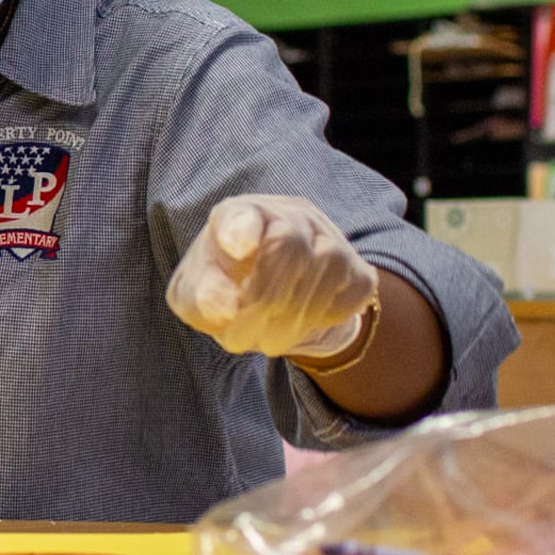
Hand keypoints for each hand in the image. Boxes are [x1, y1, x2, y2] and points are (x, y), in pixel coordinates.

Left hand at [167, 194, 376, 360]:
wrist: (273, 306)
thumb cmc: (226, 290)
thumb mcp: (197, 295)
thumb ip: (201, 296)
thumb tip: (223, 306)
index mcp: (239, 214)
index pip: (242, 213)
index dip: (240, 228)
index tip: (236, 246)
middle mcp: (289, 214)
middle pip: (288, 244)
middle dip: (264, 300)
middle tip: (240, 339)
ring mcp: (329, 237)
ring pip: (325, 267)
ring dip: (292, 318)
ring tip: (265, 341)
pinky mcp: (357, 269)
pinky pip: (350, 292)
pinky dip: (323, 319)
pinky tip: (299, 325)